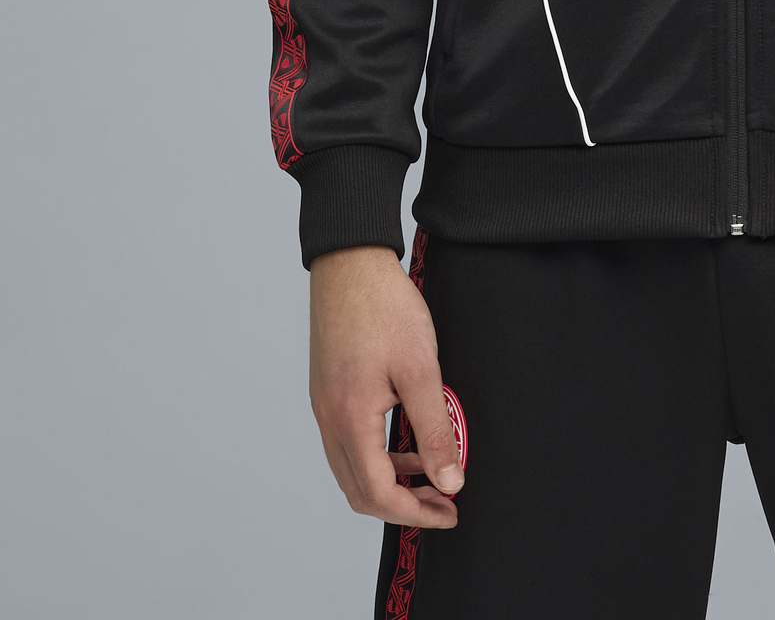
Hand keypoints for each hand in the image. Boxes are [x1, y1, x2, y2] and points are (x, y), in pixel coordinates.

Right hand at [309, 245, 462, 526]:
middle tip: (443, 502)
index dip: (415, 512)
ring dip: (390, 480)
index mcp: (349, 419)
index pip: (377, 493)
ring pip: (352, 468)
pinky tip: (407, 440)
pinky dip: (378, 455)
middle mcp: (329, 419)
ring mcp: (324, 405)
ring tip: (431, 474)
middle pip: (359, 490)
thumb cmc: (384, 308)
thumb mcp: (421, 370)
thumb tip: (449, 480)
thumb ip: (435, 430)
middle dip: (403, 505)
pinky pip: (349, 442)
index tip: (448, 511)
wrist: (351, 262)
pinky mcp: (328, 391)